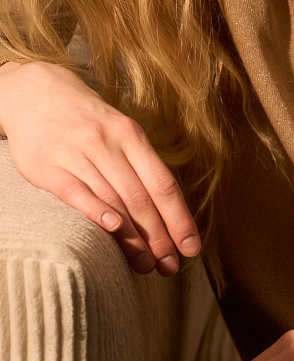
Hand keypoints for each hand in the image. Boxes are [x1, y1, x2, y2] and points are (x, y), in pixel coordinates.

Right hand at [0, 60, 199, 275]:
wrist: (36, 93)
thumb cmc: (87, 121)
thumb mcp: (120, 131)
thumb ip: (141, 167)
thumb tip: (168, 214)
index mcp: (131, 135)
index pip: (162, 183)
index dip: (179, 218)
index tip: (191, 247)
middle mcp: (106, 142)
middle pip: (140, 197)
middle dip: (159, 236)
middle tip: (169, 266)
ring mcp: (76, 153)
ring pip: (112, 200)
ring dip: (132, 237)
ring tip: (146, 264)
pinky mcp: (47, 166)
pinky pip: (76, 193)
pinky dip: (96, 212)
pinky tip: (112, 229)